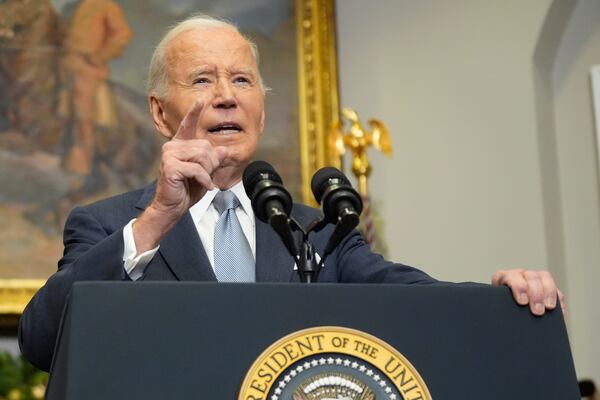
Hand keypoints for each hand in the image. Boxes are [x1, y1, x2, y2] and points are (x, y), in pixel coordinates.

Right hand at [133, 101, 227, 251]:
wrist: (172, 207)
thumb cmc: (186, 190)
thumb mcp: (205, 173)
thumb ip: (213, 160)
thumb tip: (223, 149)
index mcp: (180, 145)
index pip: (188, 124)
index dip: (195, 110)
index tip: (203, 97)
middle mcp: (172, 147)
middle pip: (205, 146)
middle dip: (211, 163)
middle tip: (205, 176)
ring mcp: (169, 155)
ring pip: (202, 156)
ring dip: (207, 171)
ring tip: (202, 180)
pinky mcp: (170, 166)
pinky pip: (197, 169)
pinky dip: (205, 179)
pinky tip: (204, 186)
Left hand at [492, 269, 565, 316]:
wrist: (503, 315)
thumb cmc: (497, 312)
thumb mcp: (496, 309)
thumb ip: (499, 310)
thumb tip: (500, 321)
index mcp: (503, 278)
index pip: (511, 276)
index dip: (518, 287)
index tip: (522, 302)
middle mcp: (519, 275)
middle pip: (530, 277)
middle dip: (536, 294)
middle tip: (537, 311)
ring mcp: (533, 279)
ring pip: (545, 277)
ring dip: (548, 293)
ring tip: (549, 308)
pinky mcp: (547, 287)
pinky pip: (556, 290)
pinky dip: (558, 300)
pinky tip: (559, 312)